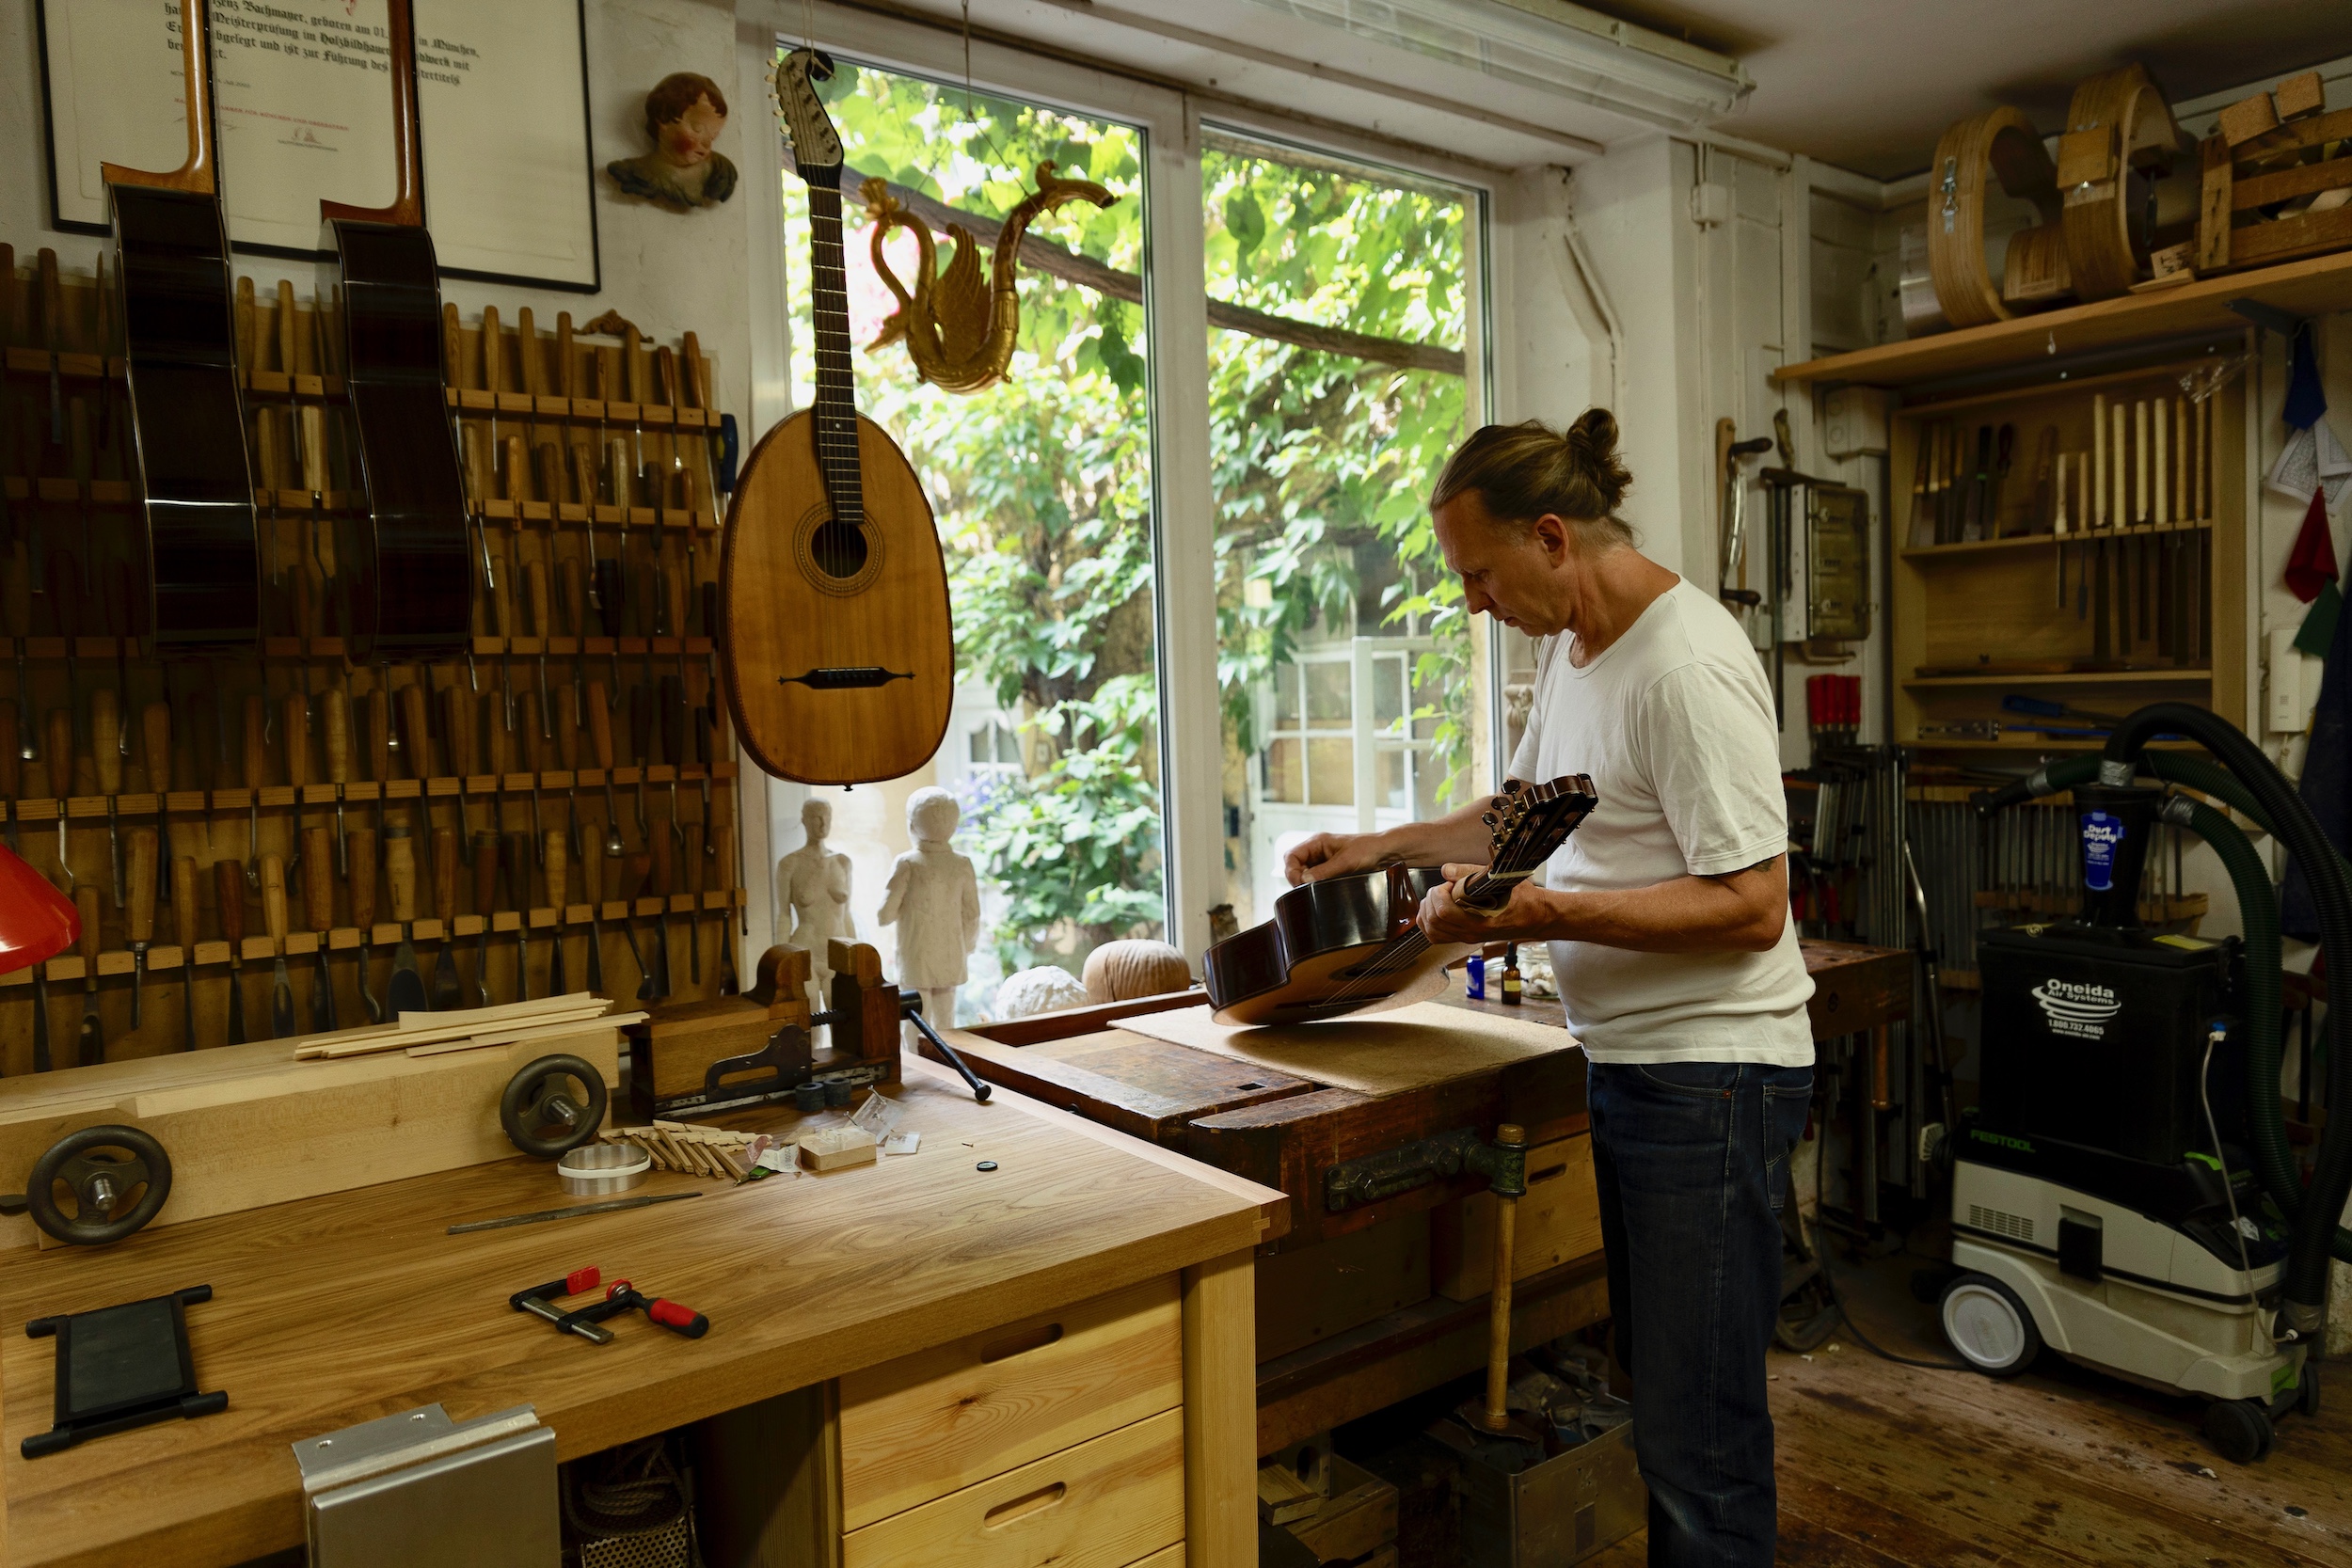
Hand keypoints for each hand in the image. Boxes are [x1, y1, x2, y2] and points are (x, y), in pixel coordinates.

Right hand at [1285, 831, 1385, 885]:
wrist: (1388, 854)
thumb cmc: (1369, 849)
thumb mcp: (1346, 861)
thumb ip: (1324, 871)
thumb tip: (1304, 880)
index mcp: (1317, 843)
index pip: (1291, 856)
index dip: (1291, 871)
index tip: (1300, 883)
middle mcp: (1318, 853)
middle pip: (1295, 868)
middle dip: (1298, 880)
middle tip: (1309, 890)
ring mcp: (1324, 864)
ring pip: (1305, 877)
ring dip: (1308, 885)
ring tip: (1319, 891)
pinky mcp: (1332, 874)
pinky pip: (1317, 883)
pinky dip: (1318, 888)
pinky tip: (1326, 892)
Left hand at [1418, 864, 1556, 944]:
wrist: (1534, 916)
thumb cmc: (1522, 898)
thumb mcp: (1500, 878)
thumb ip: (1470, 873)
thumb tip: (1446, 870)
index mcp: (1479, 921)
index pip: (1443, 912)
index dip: (1439, 893)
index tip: (1449, 883)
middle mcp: (1470, 933)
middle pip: (1433, 921)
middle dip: (1431, 899)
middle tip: (1443, 888)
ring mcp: (1467, 936)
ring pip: (1431, 931)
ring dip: (1428, 911)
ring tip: (1438, 897)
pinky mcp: (1465, 936)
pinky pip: (1437, 936)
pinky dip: (1429, 922)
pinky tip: (1435, 909)